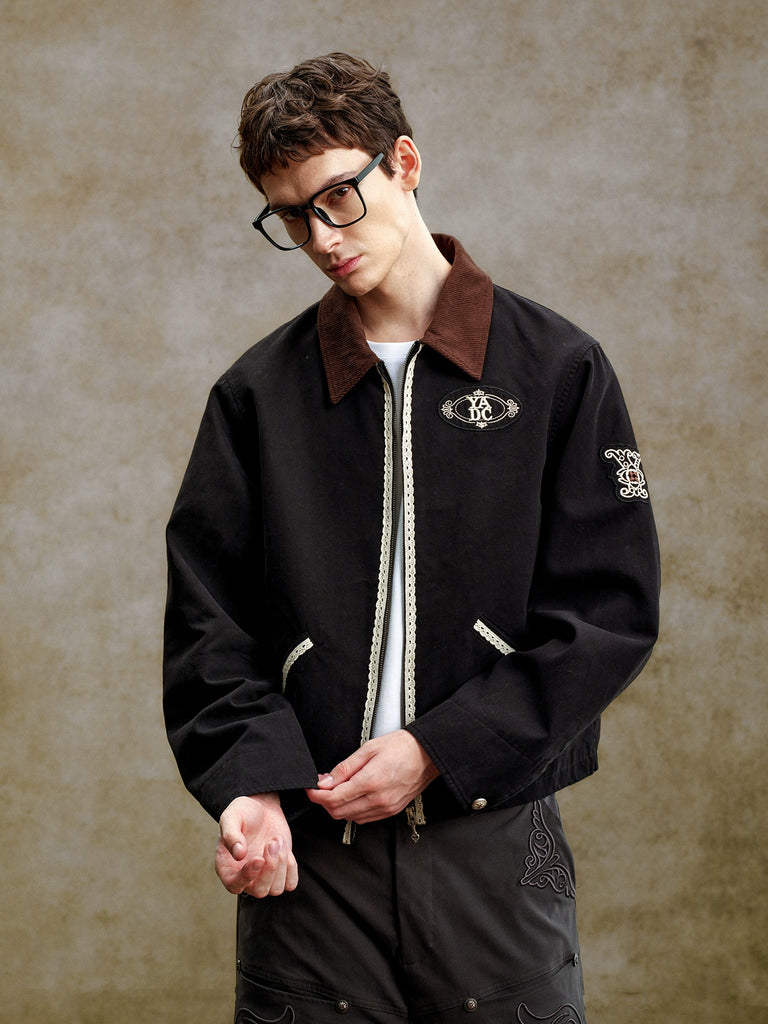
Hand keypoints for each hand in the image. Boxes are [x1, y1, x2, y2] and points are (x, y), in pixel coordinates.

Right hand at [215, 793, 296, 897]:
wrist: (262, 807)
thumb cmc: (243, 813)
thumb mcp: (232, 817)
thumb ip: (231, 834)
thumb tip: (238, 854)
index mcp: (227, 867)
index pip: (234, 885)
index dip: (247, 877)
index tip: (258, 859)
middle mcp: (245, 876)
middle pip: (259, 891)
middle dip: (270, 868)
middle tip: (272, 842)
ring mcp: (263, 876)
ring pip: (276, 889)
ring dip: (281, 864)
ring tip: (277, 839)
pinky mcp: (280, 872)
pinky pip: (290, 883)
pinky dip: (291, 867)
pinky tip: (284, 848)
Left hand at [306, 730, 438, 823]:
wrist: (428, 755)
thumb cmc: (401, 747)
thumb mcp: (369, 749)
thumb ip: (345, 767)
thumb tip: (325, 781)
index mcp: (370, 782)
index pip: (333, 798)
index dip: (316, 796)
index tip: (310, 788)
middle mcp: (377, 800)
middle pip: (338, 812)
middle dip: (324, 802)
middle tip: (321, 787)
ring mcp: (385, 808)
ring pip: (350, 818)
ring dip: (338, 807)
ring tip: (338, 789)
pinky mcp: (391, 811)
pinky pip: (364, 818)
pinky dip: (353, 811)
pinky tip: (353, 796)